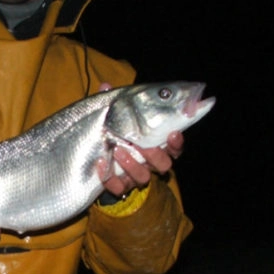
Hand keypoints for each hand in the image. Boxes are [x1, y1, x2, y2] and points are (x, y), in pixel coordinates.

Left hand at [96, 82, 184, 197]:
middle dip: (155, 155)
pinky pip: (118, 188)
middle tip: (143, 144)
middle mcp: (149, 162)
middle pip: (164, 164)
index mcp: (155, 143)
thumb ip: (113, 102)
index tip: (173, 133)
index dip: (177, 142)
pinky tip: (100, 163)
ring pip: (143, 177)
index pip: (174, 146)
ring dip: (132, 164)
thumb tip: (105, 86)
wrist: (96, 160)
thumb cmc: (114, 132)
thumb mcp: (113, 116)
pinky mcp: (119, 186)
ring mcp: (134, 176)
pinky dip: (110, 178)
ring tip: (117, 149)